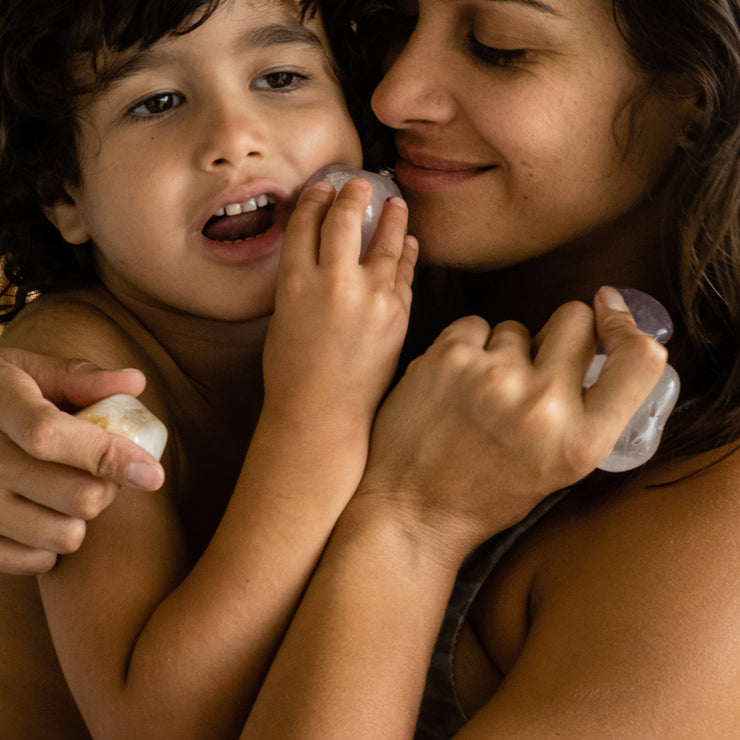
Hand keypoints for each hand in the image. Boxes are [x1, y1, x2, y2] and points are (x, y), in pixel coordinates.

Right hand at [0, 349, 164, 573]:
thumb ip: (81, 378)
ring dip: (82, 518)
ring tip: (69, 493)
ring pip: (62, 535)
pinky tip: (44, 517)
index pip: (51, 436)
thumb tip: (135, 382)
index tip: (153, 473)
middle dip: (107, 487)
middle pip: (75, 495)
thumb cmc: (1, 394)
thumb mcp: (30, 372)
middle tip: (100, 472)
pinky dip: (51, 547)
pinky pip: (33, 561)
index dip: (110, 456)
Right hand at [262, 178, 416, 426]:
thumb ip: (302, 282)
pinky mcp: (397, 314)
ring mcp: (370, 297)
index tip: (324, 189)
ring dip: (392, 217)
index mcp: (295, 282)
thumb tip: (321, 256)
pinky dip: (406, 253)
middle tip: (361, 183)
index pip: (306, 224)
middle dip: (353, 194)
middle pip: (345, 220)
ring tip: (396, 202)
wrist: (322, 413)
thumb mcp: (284, 317)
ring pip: (385, 241)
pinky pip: (404, 273)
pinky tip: (408, 242)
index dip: (316, 200)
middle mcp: (332, 282)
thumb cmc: (292, 373)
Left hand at [357, 286, 666, 562]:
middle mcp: (543, 403)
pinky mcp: (448, 356)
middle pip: (575, 319)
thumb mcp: (557, 469)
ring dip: (503, 350)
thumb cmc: (483, 495)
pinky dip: (467, 346)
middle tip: (534, 362)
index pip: (640, 358)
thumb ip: (586, 413)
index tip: (609, 310)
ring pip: (515, 326)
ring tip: (479, 393)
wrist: (409, 510)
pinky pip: (474, 325)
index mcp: (580, 441)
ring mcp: (493, 375)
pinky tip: (452, 382)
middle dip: (560, 332)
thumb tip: (599, 343)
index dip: (626, 325)